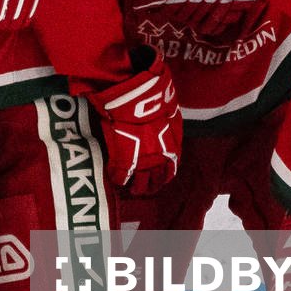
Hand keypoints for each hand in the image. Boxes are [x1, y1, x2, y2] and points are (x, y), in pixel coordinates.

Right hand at [87, 63, 180, 195]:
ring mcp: (142, 162)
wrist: (139, 100)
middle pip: (157, 180)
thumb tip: (166, 127)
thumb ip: (168, 127)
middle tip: (146, 188)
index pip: (171, 169)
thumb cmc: (156, 100)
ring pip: (140, 183)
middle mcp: (160, 160)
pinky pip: (120, 176)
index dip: (165, 174)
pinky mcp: (123, 160)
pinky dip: (118, 179)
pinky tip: (116, 180)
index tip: (160, 176)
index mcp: (173, 149)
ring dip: (136, 187)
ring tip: (132, 189)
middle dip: (152, 185)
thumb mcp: (169, 114)